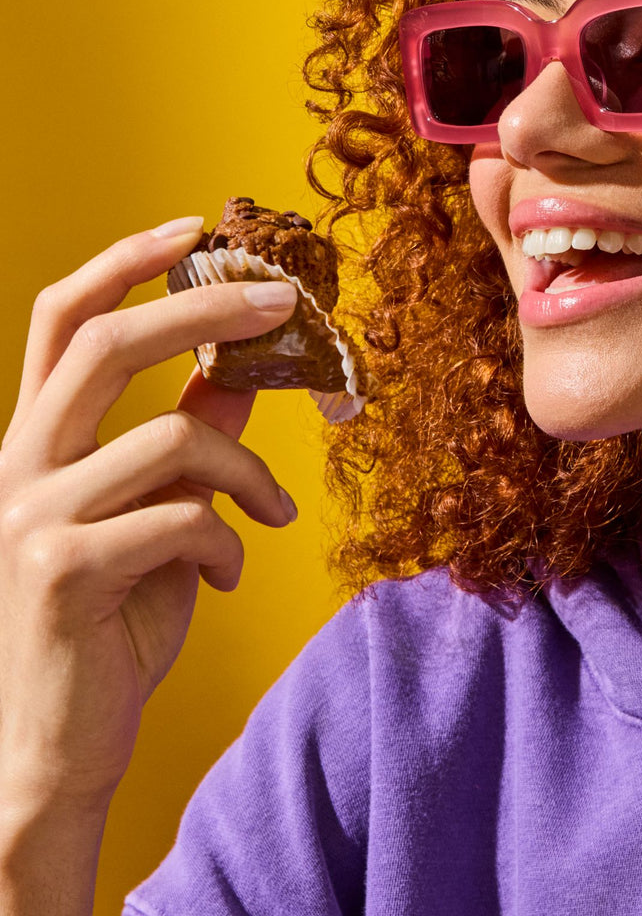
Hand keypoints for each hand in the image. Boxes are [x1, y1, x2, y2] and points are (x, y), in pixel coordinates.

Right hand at [0, 216, 298, 817]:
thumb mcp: (159, 517)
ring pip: (173, 437)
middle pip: (106, 345)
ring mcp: (29, 517)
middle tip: (281, 304)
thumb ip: (190, 443)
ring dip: (249, 473)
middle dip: (203, 307)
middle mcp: (17, 466)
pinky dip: (231, 542)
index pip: (61, 322)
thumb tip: (243, 372)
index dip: (123, 262)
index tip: (194, 227)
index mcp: (36, 444)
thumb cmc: (110, 625)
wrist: (55, 747)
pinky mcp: (60, 572)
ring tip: (271, 514)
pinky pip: (183, 518)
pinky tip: (230, 577)